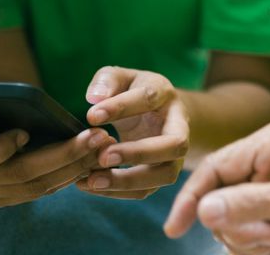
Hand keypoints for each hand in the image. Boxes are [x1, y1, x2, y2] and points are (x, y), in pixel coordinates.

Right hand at [0, 68, 114, 207]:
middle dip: (60, 156)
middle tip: (93, 136)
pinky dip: (70, 174)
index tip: (24, 132)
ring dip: (74, 166)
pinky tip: (93, 156)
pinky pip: (44, 189)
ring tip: (101, 144)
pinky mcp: (13, 196)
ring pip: (37, 187)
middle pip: (17, 175)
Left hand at [75, 66, 189, 198]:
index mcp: (166, 95)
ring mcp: (175, 154)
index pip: (149, 98)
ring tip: (94, 180)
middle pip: (175, 144)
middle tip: (103, 156)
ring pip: (166, 174)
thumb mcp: (120, 78)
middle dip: (139, 153)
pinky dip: (120, 192)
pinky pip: (147, 189)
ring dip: (130, 180)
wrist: (157, 114)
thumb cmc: (132, 93)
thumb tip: (94, 98)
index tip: (91, 116)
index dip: (121, 107)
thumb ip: (107, 80)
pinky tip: (92, 185)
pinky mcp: (162, 174)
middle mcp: (179, 126)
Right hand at [164, 122, 269, 254]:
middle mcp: (264, 164)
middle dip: (236, 227)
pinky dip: (254, 250)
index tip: (175, 228)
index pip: (215, 169)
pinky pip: (240, 238)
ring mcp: (266, 192)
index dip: (193, 198)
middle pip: (216, 200)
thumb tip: (204, 210)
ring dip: (247, 242)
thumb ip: (249, 204)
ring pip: (226, 223)